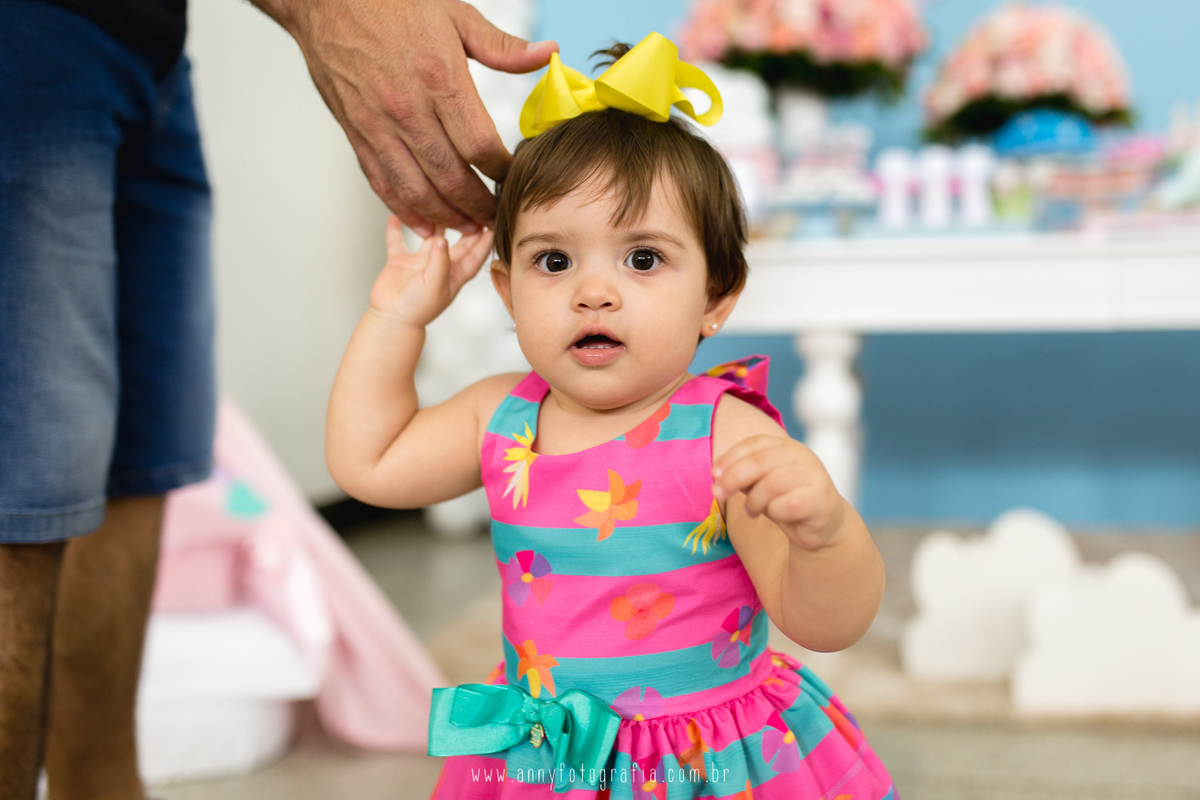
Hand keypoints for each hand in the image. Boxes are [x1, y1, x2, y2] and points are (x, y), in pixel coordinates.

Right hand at [254, 0, 556, 234]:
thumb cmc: (389, 2)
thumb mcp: (456, 14)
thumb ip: (502, 46)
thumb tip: (546, 55)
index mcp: (439, 79)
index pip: (480, 145)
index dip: (501, 170)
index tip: (512, 176)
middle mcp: (408, 110)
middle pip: (451, 178)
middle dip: (478, 207)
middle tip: (496, 220)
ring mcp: (379, 126)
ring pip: (416, 190)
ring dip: (444, 217)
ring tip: (467, 230)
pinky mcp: (356, 134)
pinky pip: (382, 182)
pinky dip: (404, 209)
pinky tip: (423, 222)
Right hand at [369, 216, 492, 327]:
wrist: (391, 320)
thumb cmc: (417, 310)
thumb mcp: (435, 285)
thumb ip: (440, 261)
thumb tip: (443, 238)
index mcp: (455, 275)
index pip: (476, 254)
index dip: (485, 239)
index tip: (492, 220)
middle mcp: (440, 266)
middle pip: (458, 242)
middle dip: (467, 225)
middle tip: (472, 205)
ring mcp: (420, 263)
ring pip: (430, 236)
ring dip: (435, 221)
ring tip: (440, 202)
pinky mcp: (400, 262)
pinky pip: (398, 241)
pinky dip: (397, 229)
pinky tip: (396, 215)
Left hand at [711, 435, 845, 551]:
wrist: (822, 526)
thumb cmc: (786, 501)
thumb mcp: (761, 485)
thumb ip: (744, 477)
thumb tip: (719, 477)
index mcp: (785, 446)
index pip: (754, 444)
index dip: (731, 457)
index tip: (715, 473)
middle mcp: (802, 455)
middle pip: (759, 461)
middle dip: (733, 477)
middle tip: (718, 493)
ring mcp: (814, 476)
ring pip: (771, 483)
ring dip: (754, 501)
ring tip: (751, 512)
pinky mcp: (821, 499)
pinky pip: (787, 504)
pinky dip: (773, 512)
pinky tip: (773, 516)